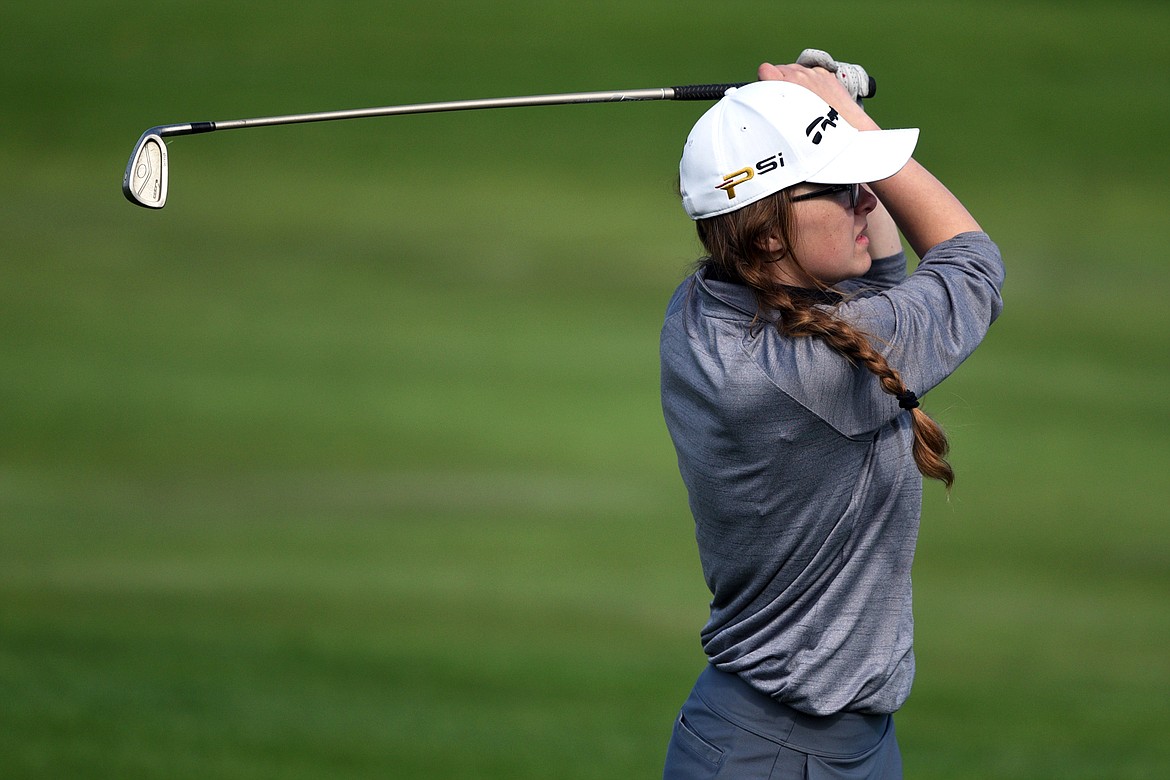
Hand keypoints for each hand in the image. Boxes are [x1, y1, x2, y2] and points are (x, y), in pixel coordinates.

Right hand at [756, 62, 877, 130]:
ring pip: (795, 69)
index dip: (766, 82)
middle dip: (780, 82)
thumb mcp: (785, 121)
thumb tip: (763, 102)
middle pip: (780, 69)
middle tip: (786, 101)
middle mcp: (800, 75)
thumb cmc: (814, 133)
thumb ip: (773, 105)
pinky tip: (813, 96)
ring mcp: (814, 73)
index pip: (765, 70)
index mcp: (786, 84)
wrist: (844, 131)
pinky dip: (810, 81)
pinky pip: (811, 72)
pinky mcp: (826, 74)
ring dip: (795, 80)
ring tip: (801, 99)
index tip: (769, 92)